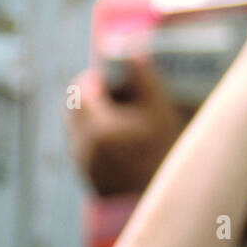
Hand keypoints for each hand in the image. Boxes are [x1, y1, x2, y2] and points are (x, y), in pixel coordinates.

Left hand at [66, 57, 187, 195]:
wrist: (172, 195)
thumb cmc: (170, 148)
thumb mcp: (161, 108)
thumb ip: (143, 77)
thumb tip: (133, 51)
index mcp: (98, 126)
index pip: (80, 88)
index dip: (96, 79)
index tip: (114, 79)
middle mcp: (84, 147)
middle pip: (74, 109)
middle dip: (91, 98)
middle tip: (118, 97)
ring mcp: (85, 166)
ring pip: (77, 131)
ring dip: (93, 120)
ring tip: (123, 121)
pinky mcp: (91, 181)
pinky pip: (84, 152)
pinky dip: (97, 142)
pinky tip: (123, 145)